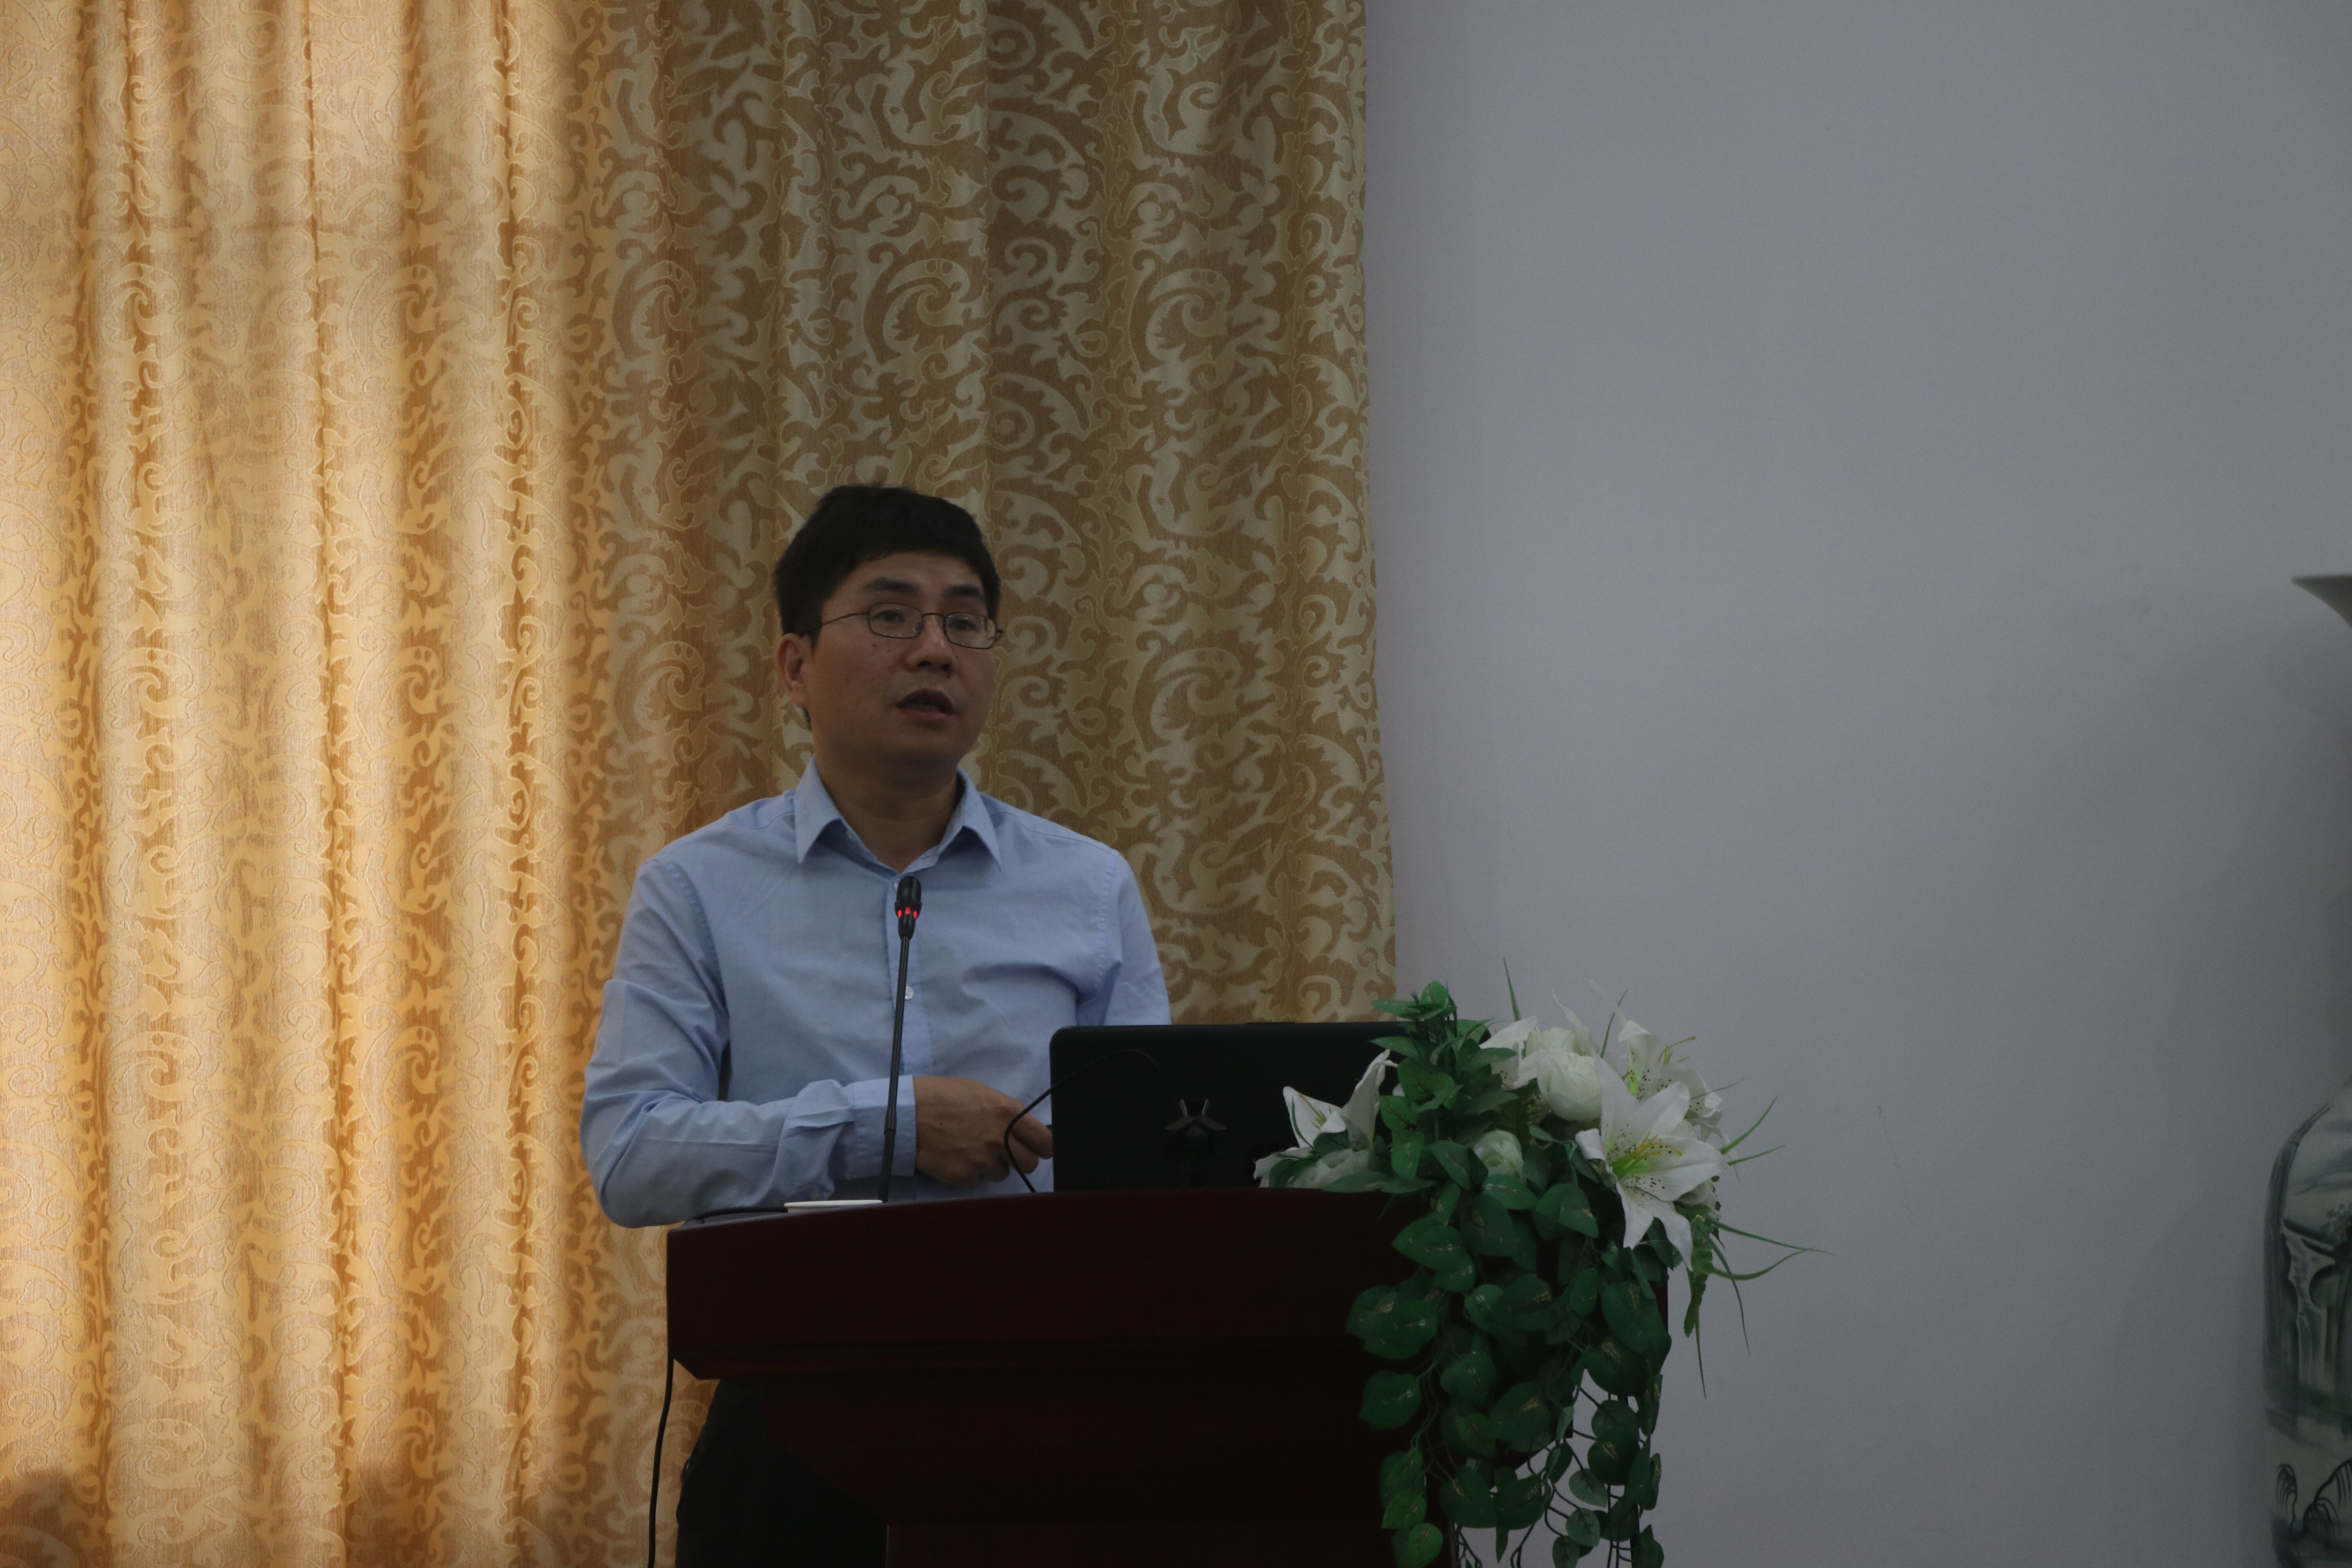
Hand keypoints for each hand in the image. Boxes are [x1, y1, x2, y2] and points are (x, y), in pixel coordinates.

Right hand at [911, 1075, 1052, 1185]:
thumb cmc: (943, 1096)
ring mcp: (983, 1160)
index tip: (1039, 1148)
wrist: (907, 1113)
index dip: (1044, 1147)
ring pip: (1004, 1174)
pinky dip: (972, 1173)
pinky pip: (979, 1181)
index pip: (1045, 1142)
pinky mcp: (965, 1176)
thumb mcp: (981, 1093)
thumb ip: (1006, 1112)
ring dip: (994, 1165)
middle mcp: (1000, 1139)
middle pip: (1030, 1164)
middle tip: (1005, 1152)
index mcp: (1008, 1114)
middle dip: (1021, 1159)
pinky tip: (958, 1157)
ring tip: (973, 1149)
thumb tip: (1022, 1128)